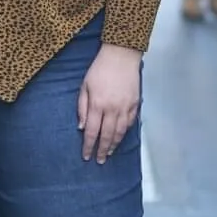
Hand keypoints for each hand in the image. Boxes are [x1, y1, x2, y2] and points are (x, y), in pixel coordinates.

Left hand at [78, 44, 141, 163]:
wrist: (121, 56)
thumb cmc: (99, 69)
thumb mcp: (85, 86)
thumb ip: (82, 107)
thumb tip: (81, 127)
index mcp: (97, 105)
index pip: (92, 132)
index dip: (89, 146)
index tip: (86, 156)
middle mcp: (112, 109)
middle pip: (107, 136)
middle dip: (102, 150)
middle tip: (99, 161)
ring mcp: (125, 108)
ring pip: (120, 132)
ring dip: (114, 145)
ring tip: (109, 153)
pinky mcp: (135, 104)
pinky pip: (130, 123)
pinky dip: (125, 132)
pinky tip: (120, 137)